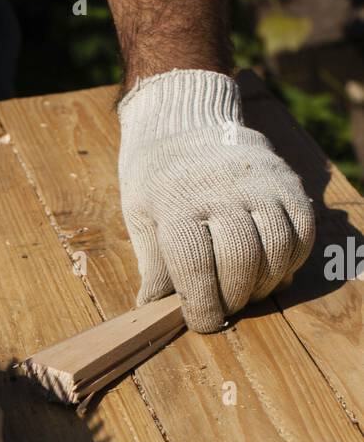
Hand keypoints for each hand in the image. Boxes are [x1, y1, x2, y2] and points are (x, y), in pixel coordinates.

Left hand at [117, 70, 314, 332]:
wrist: (185, 119)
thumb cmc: (157, 177)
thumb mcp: (140, 216)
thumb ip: (152, 264)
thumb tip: (152, 309)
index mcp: (176, 203)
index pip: (195, 266)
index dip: (202, 305)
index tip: (203, 322)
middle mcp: (222, 190)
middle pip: (241, 260)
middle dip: (233, 297)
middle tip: (224, 306)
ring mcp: (259, 183)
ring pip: (277, 248)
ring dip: (264, 283)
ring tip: (246, 290)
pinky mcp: (286, 181)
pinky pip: (301, 231)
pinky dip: (291, 260)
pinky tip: (271, 268)